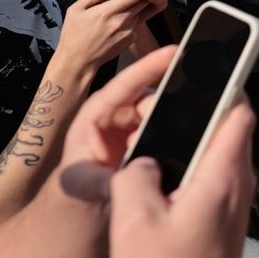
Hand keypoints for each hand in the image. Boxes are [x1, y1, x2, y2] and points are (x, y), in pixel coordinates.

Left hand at [56, 45, 177, 201]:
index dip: (149, 66)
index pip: (125, 84)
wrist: (80, 205)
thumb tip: (117, 182)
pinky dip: (178, 135)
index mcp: (96, 115)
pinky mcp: (148, 136)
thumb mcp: (78, 186)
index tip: (174, 52)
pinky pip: (168, 128)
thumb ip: (94, 182)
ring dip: (173, 125)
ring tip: (168, 149)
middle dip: (166, 109)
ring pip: (164, 113)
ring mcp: (135, 124)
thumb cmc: (74, 190)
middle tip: (173, 132)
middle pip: (151, 99)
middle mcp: (118, 113)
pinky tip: (184, 147)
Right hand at [57, 0, 163, 72]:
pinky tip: (116, 24)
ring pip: (139, 13)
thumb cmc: (74, 35)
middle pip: (143, 2)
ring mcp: (128, 31)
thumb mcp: (75, 10)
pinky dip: (130, 21)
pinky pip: (135, 25)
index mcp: (108, 11)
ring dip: (134, 9)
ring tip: (118, 11)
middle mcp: (122, 21)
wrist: (78, 61)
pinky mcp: (130, 40)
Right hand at [108, 97, 255, 257]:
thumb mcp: (134, 220)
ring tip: (156, 132)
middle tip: (164, 98)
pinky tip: (161, 173)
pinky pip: (213, 174)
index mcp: (222, 174)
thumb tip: (141, 162)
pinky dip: (192, 163)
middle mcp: (237, 183)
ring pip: (220, 151)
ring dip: (194, 137)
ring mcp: (234, 201)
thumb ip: (134, 176)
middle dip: (202, 106)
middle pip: (230, 126)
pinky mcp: (224, 217)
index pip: (238, 111)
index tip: (208, 62)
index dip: (226, 82)